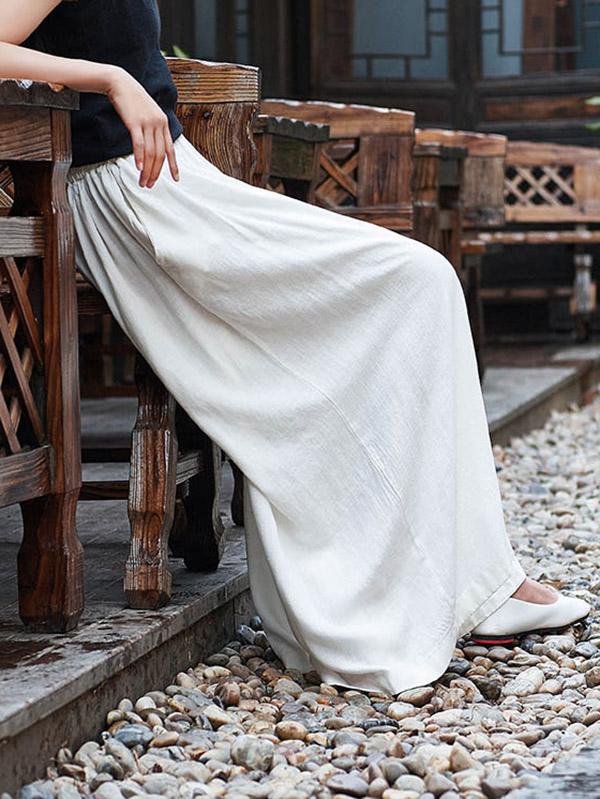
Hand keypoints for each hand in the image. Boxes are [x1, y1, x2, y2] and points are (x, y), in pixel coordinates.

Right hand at [106, 67, 178, 187]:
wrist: (120, 83)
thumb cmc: (132, 100)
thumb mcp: (148, 114)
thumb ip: (153, 129)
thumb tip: (152, 147)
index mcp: (163, 123)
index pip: (171, 149)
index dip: (173, 166)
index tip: (176, 179)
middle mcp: (158, 123)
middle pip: (160, 155)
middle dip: (156, 173)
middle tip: (150, 185)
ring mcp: (147, 122)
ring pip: (150, 152)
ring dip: (147, 170)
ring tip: (143, 181)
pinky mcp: (135, 122)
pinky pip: (139, 144)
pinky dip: (139, 157)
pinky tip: (139, 168)